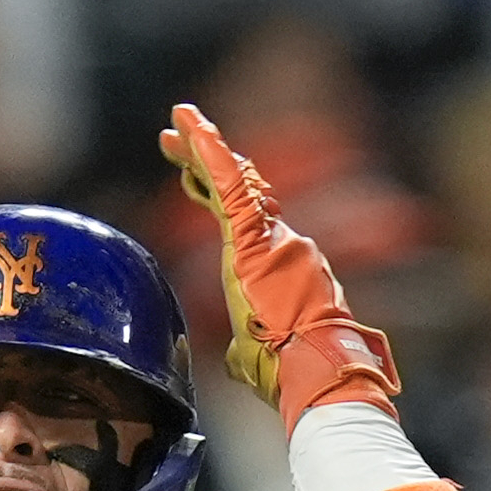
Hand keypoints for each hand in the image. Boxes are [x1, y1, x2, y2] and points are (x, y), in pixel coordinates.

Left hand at [158, 103, 398, 433]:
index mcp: (272, 266)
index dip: (215, 190)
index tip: (191, 174)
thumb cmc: (292, 371)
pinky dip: (210, 156)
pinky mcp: (256, 238)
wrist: (315, 370)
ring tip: (180, 119)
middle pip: (235, 189)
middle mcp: (276, 242)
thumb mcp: (258, 354)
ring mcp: (269, 237)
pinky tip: (194, 131)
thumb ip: (247, 346)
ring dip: (202, 147)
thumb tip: (239, 360)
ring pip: (230, 181)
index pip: (242, 217)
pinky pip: (229, 188)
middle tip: (174, 135)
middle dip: (202, 159)